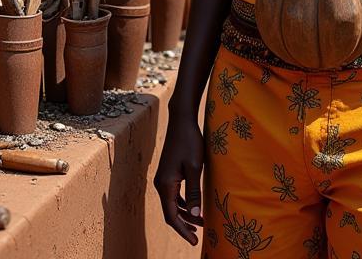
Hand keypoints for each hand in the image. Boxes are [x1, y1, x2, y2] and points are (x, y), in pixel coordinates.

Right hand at [153, 115, 204, 244]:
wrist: (182, 120)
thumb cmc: (190, 142)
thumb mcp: (195, 168)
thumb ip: (195, 192)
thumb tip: (195, 216)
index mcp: (165, 184)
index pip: (171, 216)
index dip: (183, 231)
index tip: (194, 241)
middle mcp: (161, 183)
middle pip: (171, 212)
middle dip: (184, 225)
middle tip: (199, 235)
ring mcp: (163, 177)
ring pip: (173, 203)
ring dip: (185, 214)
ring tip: (200, 222)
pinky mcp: (169, 172)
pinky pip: (174, 194)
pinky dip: (184, 203)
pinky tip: (194, 206)